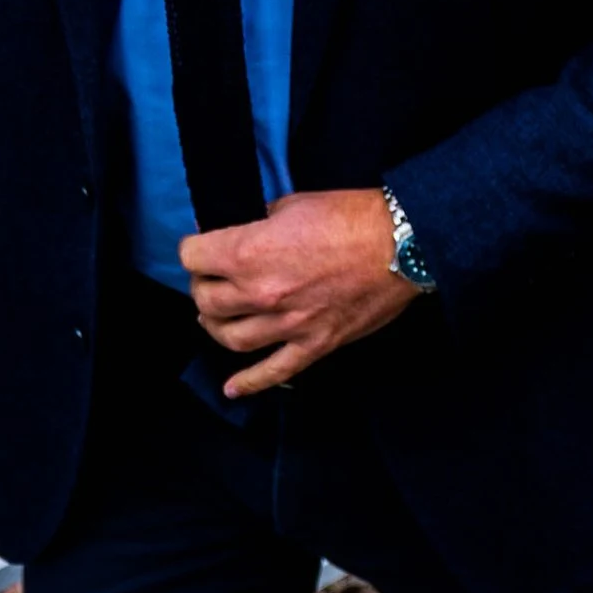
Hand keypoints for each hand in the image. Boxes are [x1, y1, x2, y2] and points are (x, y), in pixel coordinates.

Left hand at [178, 187, 420, 397]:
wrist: (401, 244)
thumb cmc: (350, 216)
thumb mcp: (293, 204)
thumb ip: (261, 222)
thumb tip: (248, 232)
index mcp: (249, 252)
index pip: (192, 257)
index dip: (194, 249)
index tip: (201, 248)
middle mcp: (260, 292)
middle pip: (205, 301)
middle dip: (202, 287)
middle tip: (212, 279)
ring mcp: (287, 324)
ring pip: (229, 338)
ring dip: (216, 327)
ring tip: (219, 317)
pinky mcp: (314, 345)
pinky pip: (274, 372)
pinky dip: (249, 383)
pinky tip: (232, 388)